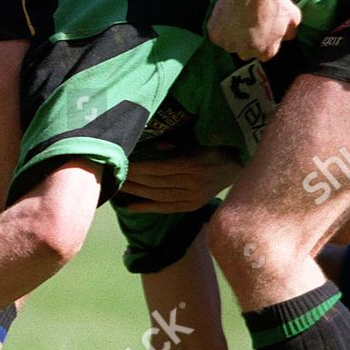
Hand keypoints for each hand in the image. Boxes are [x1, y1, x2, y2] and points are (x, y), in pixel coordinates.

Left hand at [120, 145, 240, 212]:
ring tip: (117, 187)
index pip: (157, 168)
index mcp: (192, 164)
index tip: (120, 163)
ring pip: (157, 196)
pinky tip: (129, 207)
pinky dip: (147, 208)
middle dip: (132, 179)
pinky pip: (166, 208)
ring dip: (135, 192)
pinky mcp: (192, 206)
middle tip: (112, 174)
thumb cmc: (214, 148)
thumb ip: (175, 145)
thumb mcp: (197, 141)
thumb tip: (155, 146)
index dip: (137, 168)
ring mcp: (192, 197)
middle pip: (154, 183)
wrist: (237, 167)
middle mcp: (191, 183)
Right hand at [208, 0, 299, 61]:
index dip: (263, 40)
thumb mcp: (293, 17)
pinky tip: (228, 14)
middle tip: (248, 22)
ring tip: (238, 17)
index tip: (261, 29)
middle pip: (245, 51)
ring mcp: (229, 45)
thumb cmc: (272, 1)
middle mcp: (247, 53)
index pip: (264, 53)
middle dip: (247, 40)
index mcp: (266, 52)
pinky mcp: (215, 36)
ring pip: (230, 43)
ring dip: (233, 34)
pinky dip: (221, 27)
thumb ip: (290, 33)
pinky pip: (217, 34)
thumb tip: (286, 37)